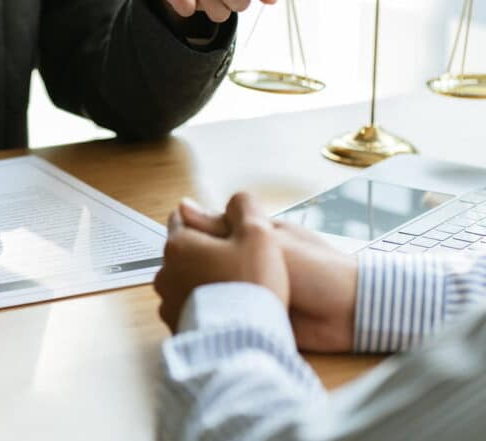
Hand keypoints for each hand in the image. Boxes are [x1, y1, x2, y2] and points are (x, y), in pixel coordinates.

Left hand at [155, 192, 288, 332]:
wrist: (243, 341)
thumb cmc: (251, 286)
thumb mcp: (258, 235)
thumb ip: (245, 208)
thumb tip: (233, 197)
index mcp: (179, 243)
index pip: (183, 218)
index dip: (205, 221)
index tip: (222, 228)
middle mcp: (165, 271)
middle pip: (184, 251)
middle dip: (205, 253)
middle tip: (235, 261)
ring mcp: (167, 301)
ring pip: (184, 280)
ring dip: (202, 281)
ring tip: (233, 288)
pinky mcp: (175, 326)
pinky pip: (189, 308)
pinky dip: (203, 306)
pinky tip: (225, 311)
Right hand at [177, 197, 358, 351]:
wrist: (350, 314)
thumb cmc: (316, 269)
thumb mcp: (266, 241)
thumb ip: (223, 227)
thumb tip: (183, 206)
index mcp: (251, 237)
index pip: (208, 231)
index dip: (189, 237)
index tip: (171, 246)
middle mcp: (247, 261)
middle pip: (206, 260)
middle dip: (190, 268)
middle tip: (173, 277)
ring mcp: (248, 289)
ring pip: (211, 288)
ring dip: (200, 292)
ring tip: (182, 298)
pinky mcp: (252, 315)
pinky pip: (226, 313)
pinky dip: (215, 314)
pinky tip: (197, 316)